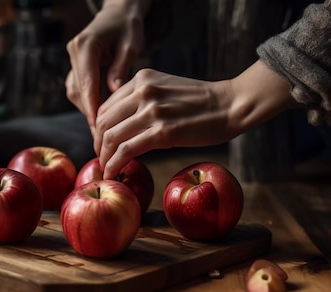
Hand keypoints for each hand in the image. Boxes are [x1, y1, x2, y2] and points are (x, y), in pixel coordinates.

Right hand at [66, 0, 149, 129]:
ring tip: (104, 129)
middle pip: (77, 91)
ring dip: (89, 109)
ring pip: (76, 92)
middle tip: (103, 135)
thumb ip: (121, 68)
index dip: (92, 107)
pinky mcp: (76, 66)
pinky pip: (79, 88)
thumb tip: (114, 92)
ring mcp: (73, 59)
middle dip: (90, 113)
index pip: (86, 83)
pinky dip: (89, 102)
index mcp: (85, 46)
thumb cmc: (127, 27)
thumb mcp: (130, 45)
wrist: (118, 13)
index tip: (99, 128)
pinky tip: (103, 114)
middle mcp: (74, 52)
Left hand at [94, 61, 294, 178]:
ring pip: (111, 137)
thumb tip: (121, 125)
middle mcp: (142, 91)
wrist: (231, 105)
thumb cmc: (202, 102)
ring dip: (104, 157)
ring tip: (106, 168)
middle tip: (102, 159)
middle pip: (103, 121)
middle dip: (99, 144)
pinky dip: (114, 164)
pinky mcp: (162, 132)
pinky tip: (113, 173)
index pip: (106, 106)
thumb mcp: (166, 90)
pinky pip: (126, 150)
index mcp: (141, 79)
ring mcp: (151, 111)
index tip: (103, 143)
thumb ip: (142, 100)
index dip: (99, 128)